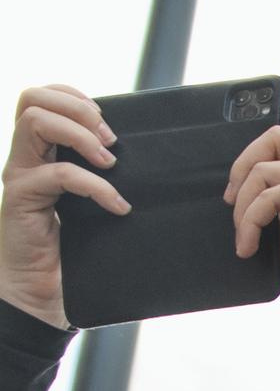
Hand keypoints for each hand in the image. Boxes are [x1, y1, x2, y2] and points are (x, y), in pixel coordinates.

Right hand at [1, 84, 131, 327]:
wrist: (41, 293)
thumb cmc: (73, 250)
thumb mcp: (93, 204)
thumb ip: (104, 177)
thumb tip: (149, 162)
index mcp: (41, 152)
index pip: (43, 98)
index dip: (75, 97)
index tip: (109, 125)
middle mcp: (24, 157)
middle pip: (32, 98)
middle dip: (78, 108)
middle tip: (109, 140)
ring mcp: (20, 174)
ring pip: (36, 121)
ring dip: (80, 135)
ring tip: (110, 164)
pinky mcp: (21, 197)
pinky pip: (58, 173)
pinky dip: (95, 184)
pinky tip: (117, 206)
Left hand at [221, 69, 279, 317]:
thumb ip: (273, 207)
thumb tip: (245, 196)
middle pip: (275, 136)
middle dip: (241, 164)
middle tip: (229, 202)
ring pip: (266, 166)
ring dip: (242, 203)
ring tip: (242, 236)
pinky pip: (272, 193)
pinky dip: (251, 219)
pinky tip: (249, 243)